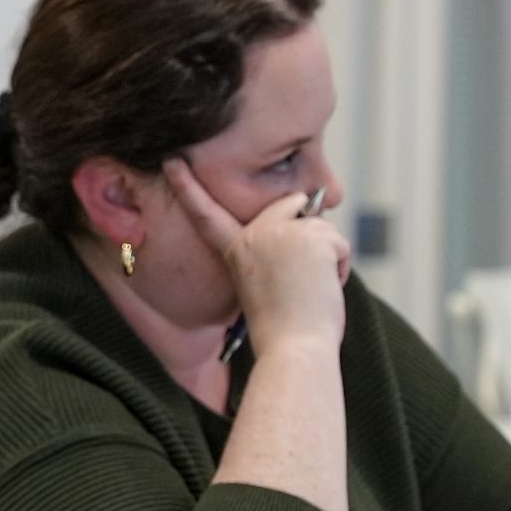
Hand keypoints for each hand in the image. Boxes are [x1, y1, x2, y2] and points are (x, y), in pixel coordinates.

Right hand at [164, 159, 351, 357]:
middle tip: (304, 276)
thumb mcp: (266, 285)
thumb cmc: (284, 330)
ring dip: (328, 259)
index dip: (187, 187)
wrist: (293, 349)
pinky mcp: (310, 237)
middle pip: (293, 203)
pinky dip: (339, 268)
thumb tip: (306, 222)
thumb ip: (274, 254)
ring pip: (322, 227)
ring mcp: (281, 233)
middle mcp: (254, 235)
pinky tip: (323, 289)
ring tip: (310, 291)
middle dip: (310, 228)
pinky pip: (339, 243)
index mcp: (236, 250)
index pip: (208, 213)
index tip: (170, 162)